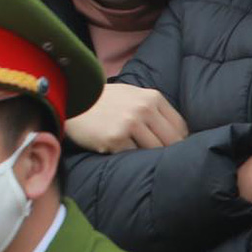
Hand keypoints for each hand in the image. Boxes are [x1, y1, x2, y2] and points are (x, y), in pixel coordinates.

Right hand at [65, 83, 189, 151]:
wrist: (71, 100)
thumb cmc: (103, 101)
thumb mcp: (132, 95)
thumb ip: (154, 109)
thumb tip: (179, 134)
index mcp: (152, 98)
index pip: (180, 127)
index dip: (177, 139)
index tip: (167, 145)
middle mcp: (144, 109)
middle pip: (172, 141)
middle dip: (165, 149)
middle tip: (154, 153)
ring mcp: (129, 124)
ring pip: (154, 150)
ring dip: (146, 153)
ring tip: (133, 147)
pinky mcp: (115, 139)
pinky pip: (133, 155)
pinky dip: (127, 154)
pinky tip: (116, 146)